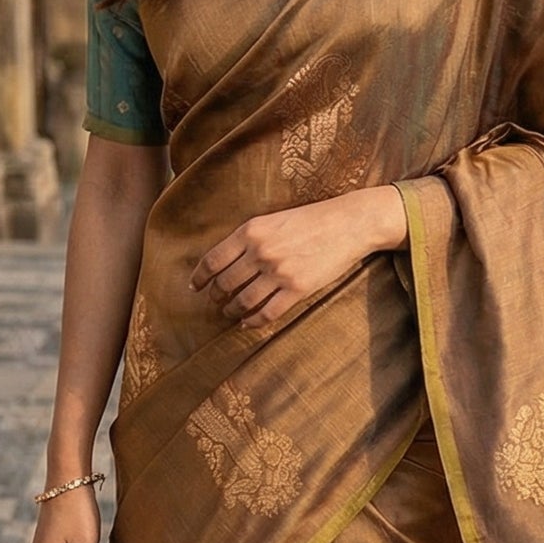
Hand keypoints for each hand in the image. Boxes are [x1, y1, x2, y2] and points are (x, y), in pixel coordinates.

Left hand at [190, 187, 406, 331]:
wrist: (349, 223)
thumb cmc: (311, 219)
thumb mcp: (273, 219)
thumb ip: (250, 237)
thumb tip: (226, 260)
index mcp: (251, 231)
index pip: (213, 260)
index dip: (200, 278)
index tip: (195, 287)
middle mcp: (261, 251)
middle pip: (225, 283)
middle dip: (216, 297)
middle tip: (215, 302)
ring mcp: (279, 272)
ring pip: (243, 301)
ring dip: (232, 311)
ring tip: (230, 313)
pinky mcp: (297, 288)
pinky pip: (267, 313)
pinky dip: (253, 322)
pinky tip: (248, 323)